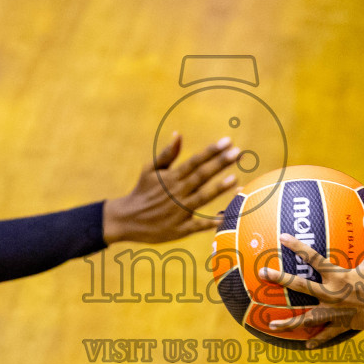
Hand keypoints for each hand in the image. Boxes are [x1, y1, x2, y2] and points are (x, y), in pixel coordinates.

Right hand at [102, 133, 240, 244]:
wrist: (126, 219)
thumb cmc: (142, 191)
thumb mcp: (150, 170)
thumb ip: (167, 154)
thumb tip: (179, 134)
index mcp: (171, 177)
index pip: (194, 161)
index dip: (211, 151)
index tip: (227, 141)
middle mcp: (177, 192)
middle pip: (201, 176)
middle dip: (219, 164)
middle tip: (237, 153)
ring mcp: (178, 211)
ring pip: (202, 198)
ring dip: (218, 189)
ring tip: (235, 179)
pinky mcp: (179, 229)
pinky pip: (197, 225)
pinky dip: (210, 222)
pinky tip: (225, 216)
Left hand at [260, 213, 363, 346]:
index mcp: (338, 277)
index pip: (313, 258)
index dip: (297, 246)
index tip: (282, 237)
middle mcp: (331, 294)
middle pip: (300, 286)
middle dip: (280, 279)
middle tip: (262, 273)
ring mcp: (334, 312)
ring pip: (306, 318)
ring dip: (289, 322)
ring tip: (271, 325)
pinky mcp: (341, 324)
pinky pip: (326, 334)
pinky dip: (316, 340)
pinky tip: (305, 346)